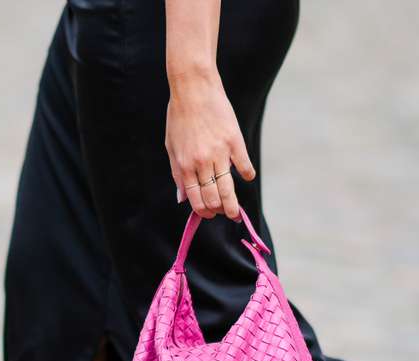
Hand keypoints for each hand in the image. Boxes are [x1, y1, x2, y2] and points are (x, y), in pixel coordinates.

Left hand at [165, 70, 255, 219]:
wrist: (194, 88)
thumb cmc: (180, 116)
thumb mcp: (171, 146)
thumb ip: (177, 173)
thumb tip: (181, 199)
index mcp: (184, 165)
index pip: (195, 199)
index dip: (202, 211)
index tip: (208, 214)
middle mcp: (201, 163)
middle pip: (212, 198)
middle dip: (218, 211)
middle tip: (224, 213)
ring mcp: (219, 153)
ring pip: (228, 189)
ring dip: (232, 205)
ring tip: (236, 214)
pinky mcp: (235, 142)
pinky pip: (244, 166)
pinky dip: (247, 174)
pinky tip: (246, 176)